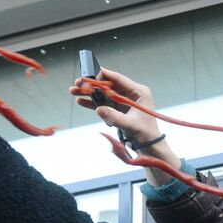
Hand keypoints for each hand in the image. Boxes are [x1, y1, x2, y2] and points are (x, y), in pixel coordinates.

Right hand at [71, 67, 181, 185]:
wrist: (149, 147)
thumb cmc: (146, 134)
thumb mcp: (131, 125)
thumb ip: (115, 117)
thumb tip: (99, 110)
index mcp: (138, 92)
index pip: (118, 79)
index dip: (103, 76)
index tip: (89, 76)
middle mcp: (131, 94)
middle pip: (108, 85)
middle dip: (92, 84)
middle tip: (78, 83)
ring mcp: (123, 101)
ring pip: (103, 94)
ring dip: (89, 93)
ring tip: (74, 91)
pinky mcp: (118, 110)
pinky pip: (103, 104)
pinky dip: (92, 103)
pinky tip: (81, 101)